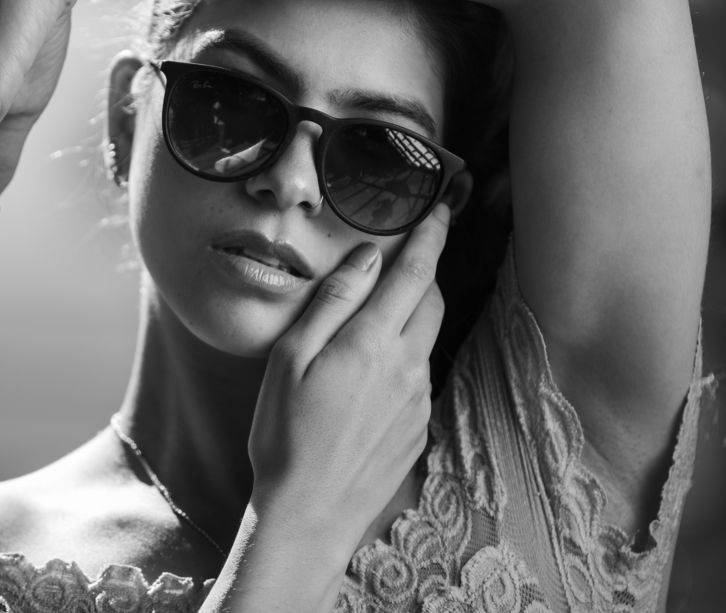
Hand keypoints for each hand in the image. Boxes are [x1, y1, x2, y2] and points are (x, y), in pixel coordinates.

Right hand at [247, 203, 450, 563]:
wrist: (309, 515)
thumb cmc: (285, 436)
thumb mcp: (291, 359)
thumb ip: (334, 302)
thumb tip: (367, 258)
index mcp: (374, 343)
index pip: (416, 273)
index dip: (431, 236)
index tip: (440, 210)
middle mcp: (408, 367)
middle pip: (433, 300)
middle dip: (426, 270)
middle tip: (408, 254)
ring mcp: (419, 400)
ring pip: (428, 337)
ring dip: (414, 315)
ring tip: (379, 317)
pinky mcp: (420, 427)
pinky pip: (420, 375)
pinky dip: (405, 356)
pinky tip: (371, 374)